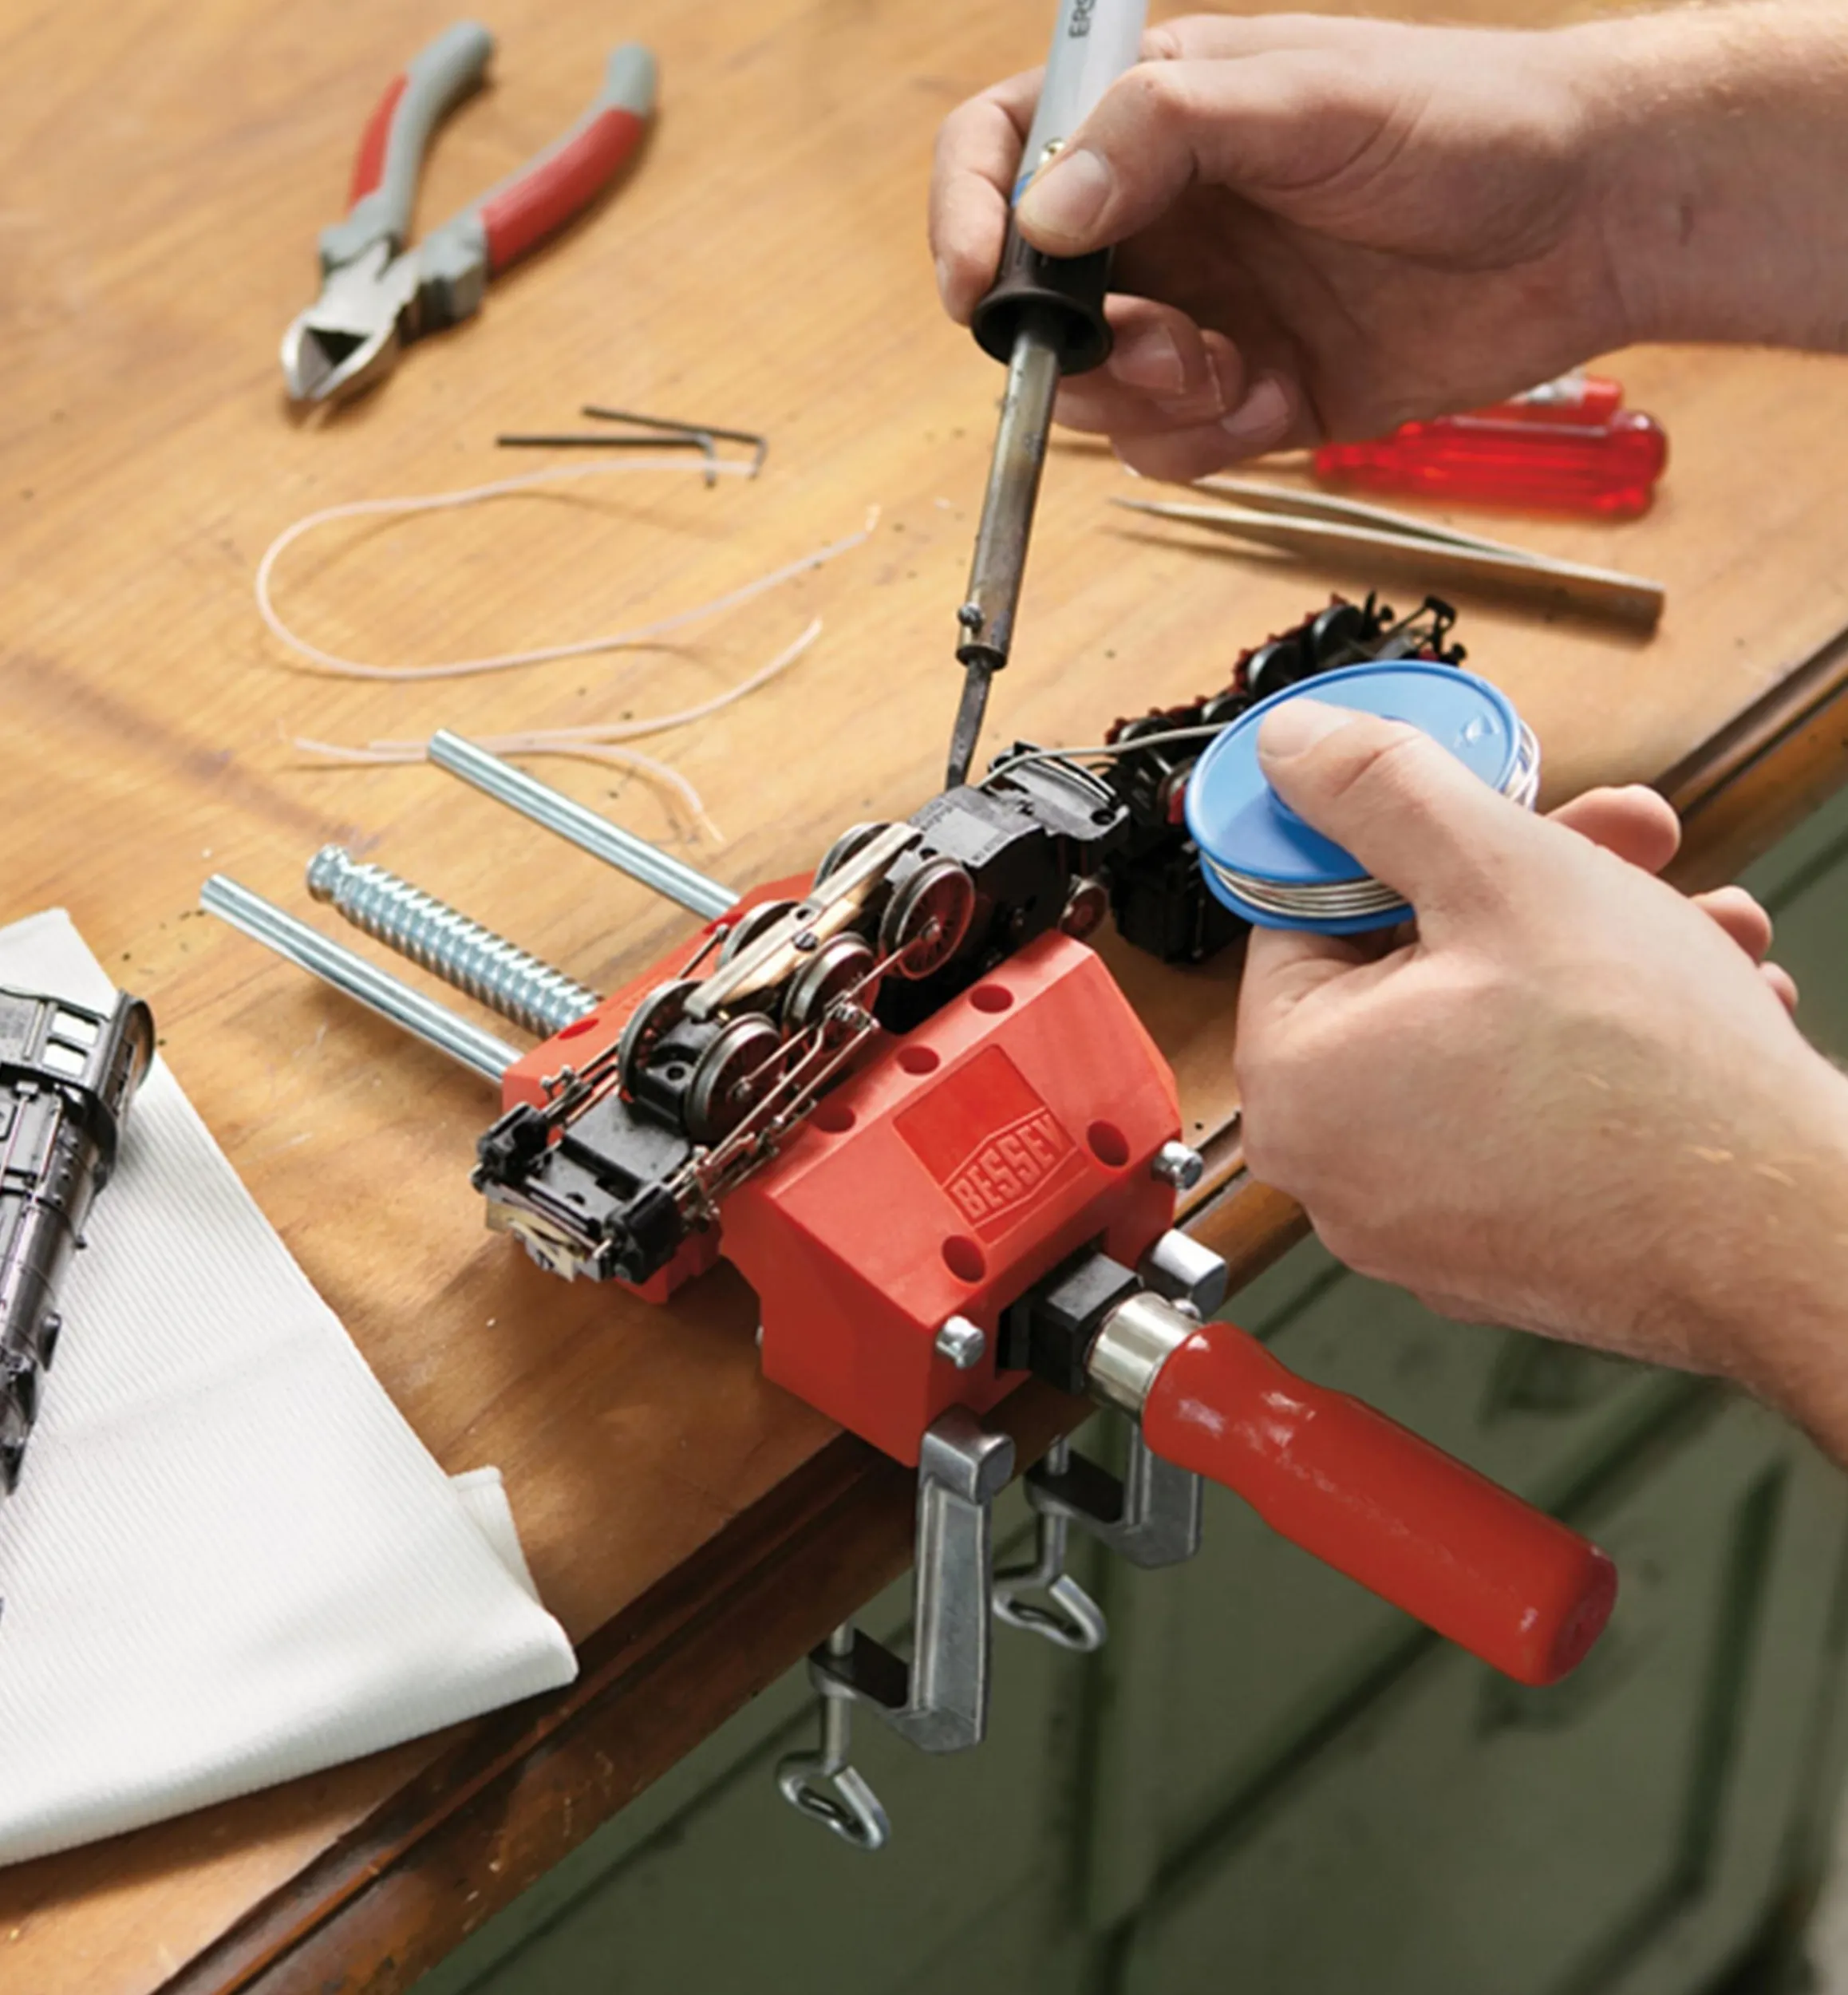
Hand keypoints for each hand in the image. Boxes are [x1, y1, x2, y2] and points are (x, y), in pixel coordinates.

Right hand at [931, 14, 1622, 480]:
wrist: (1588, 221)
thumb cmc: (1466, 122)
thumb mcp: (1305, 98)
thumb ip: (1161, 137)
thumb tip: (1044, 212)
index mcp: (1155, 122)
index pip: (1000, 156)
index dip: (966, 221)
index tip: (979, 287)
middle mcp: (1164, 221)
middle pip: (1036, 303)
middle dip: (1070, 347)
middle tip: (1152, 348)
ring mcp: (1204, 312)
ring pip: (1096, 394)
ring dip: (1145, 403)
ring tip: (1233, 371)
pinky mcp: (1251, 394)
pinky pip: (1173, 448)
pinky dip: (1210, 441)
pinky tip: (1280, 401)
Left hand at [1231, 699, 1847, 1454]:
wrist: (1789, 1235)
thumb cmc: (1650, 1083)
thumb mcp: (1500, 873)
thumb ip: (1378, 792)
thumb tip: (1294, 752)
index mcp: (1296, 1085)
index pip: (1306, 915)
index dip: (1400, 839)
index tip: (1462, 807)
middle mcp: (1338, 1170)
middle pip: (1411, 969)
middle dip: (1528, 886)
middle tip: (1615, 842)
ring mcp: (1419, 1217)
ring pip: (1486, 1032)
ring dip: (1593, 953)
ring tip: (1693, 925)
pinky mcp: (1502, 1242)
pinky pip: (1523, 1109)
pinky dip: (1598, 1049)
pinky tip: (1700, 1006)